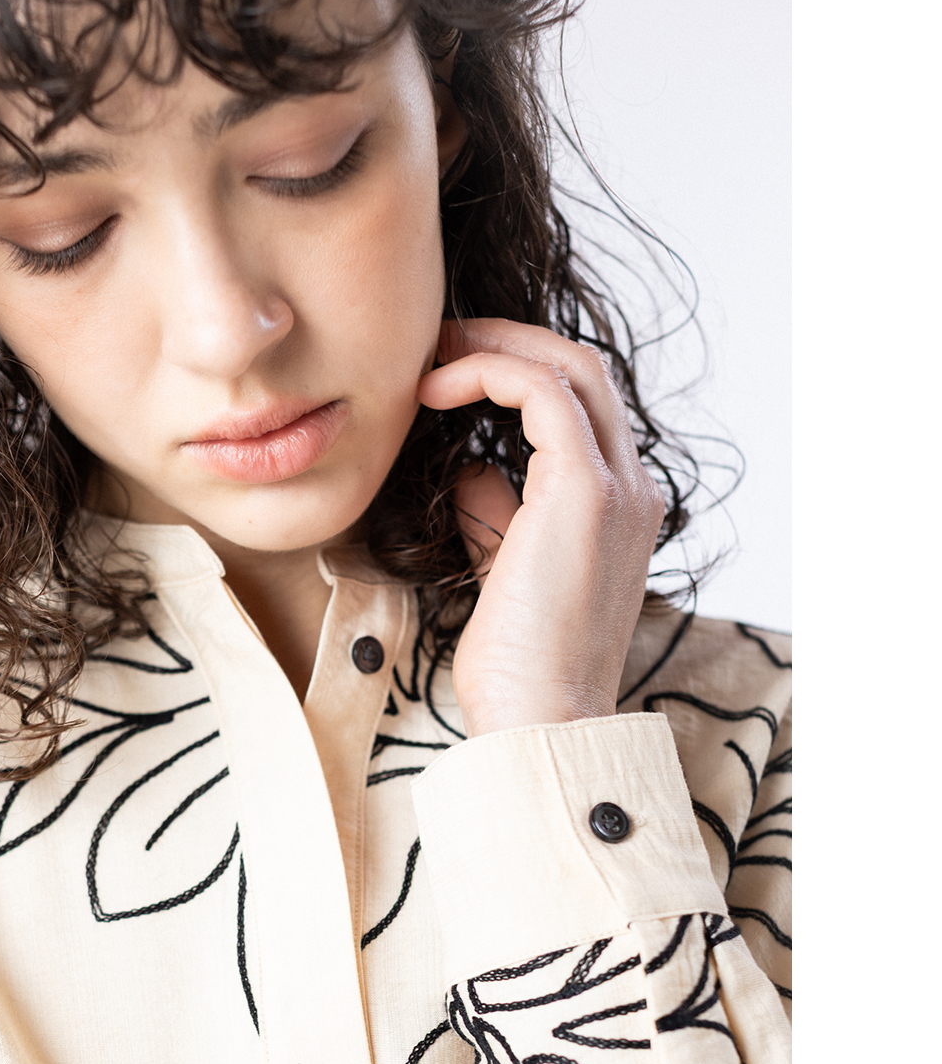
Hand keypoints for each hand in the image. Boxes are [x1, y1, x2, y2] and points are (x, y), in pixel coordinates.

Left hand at [416, 319, 665, 738]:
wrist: (543, 720)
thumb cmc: (518, 666)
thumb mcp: (502, 569)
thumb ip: (495, 513)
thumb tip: (469, 467)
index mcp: (621, 507)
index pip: (582, 407)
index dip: (518, 374)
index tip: (450, 374)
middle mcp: (632, 489)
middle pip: (583, 369)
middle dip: (507, 343)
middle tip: (436, 343)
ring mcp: (617, 487)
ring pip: (571, 367)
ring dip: (496, 347)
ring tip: (431, 355)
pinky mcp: (584, 492)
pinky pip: (541, 392)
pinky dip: (488, 374)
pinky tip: (434, 390)